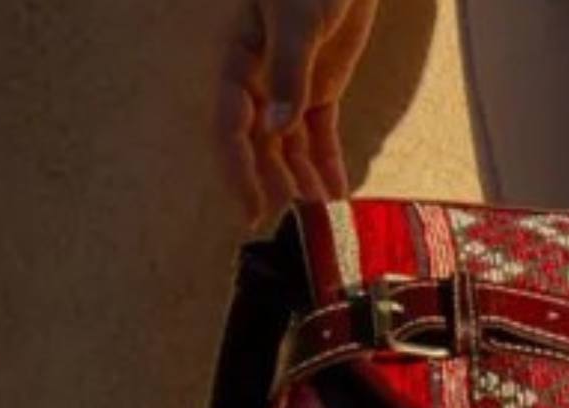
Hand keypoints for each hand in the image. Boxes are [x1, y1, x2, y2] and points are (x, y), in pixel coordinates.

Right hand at [215, 0, 379, 224]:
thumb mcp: (298, 20)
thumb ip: (289, 73)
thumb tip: (275, 130)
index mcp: (239, 60)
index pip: (231, 125)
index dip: (237, 170)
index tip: (250, 211)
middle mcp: (258, 80)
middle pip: (259, 145)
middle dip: (275, 185)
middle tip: (297, 225)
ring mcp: (289, 86)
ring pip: (290, 147)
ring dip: (303, 182)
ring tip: (323, 220)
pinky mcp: (319, 88)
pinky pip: (319, 135)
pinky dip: (328, 165)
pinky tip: (338, 195)